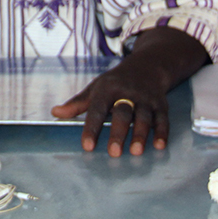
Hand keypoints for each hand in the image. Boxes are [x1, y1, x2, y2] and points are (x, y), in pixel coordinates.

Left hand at [50, 27, 210, 155]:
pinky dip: (162, 132)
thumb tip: (55, 113)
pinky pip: (162, 118)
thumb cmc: (116, 82)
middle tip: (114, 152)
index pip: (97, 109)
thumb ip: (77, 103)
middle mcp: (127, 93)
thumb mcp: (95, 88)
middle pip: (123, 113)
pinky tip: (159, 146)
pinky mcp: (160, 104)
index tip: (87, 146)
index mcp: (107, 89)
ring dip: (141, 134)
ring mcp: (146, 98)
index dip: (91, 128)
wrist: (147, 66)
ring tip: (136, 152)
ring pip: (144, 116)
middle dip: (119, 132)